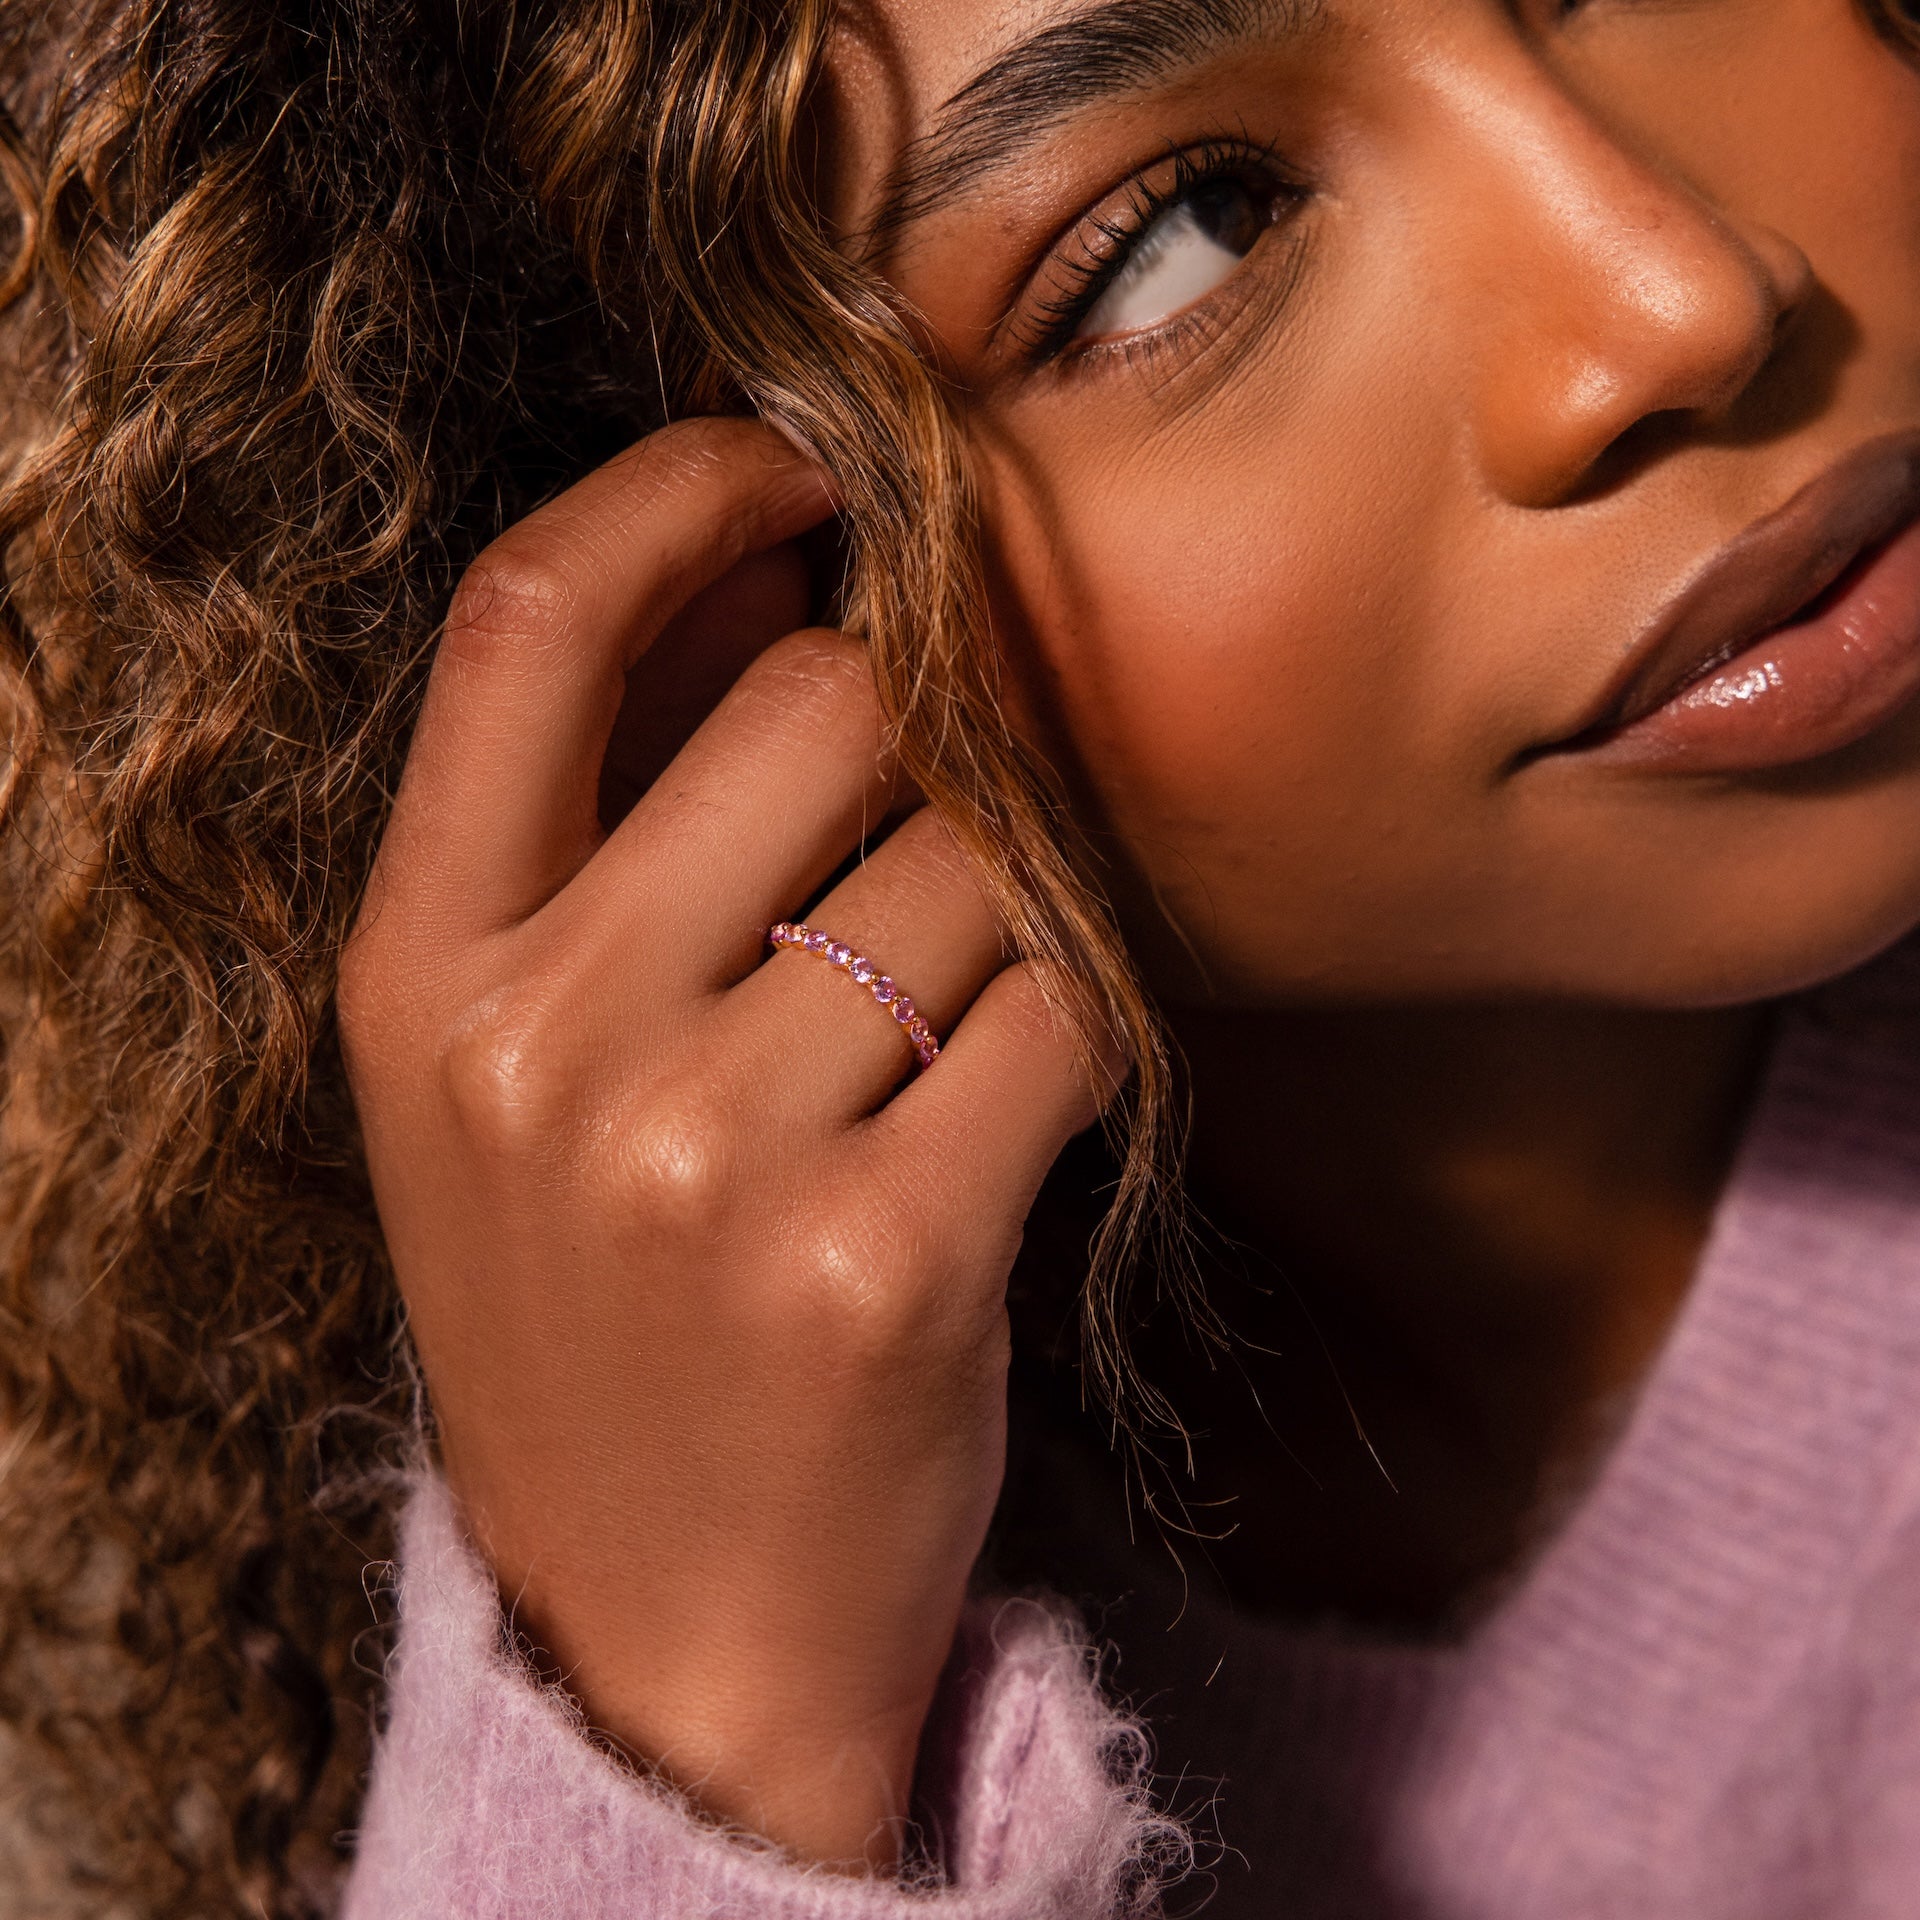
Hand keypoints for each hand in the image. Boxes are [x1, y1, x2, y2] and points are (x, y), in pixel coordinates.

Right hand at [338, 419, 1109, 1868]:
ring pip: (978, 854)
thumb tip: (786, 583)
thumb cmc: (610, 1330)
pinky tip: (1016, 1118)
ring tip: (943, 1041)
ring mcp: (702, 1158)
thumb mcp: (516, 1093)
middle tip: (927, 847)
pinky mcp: (881, 1258)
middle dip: (921, 741)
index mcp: (421, 979)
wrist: (666, 1639)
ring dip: (1011, 910)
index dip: (673, 494)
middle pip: (821, 704)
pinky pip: (1065, 1008)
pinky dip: (1081, 1030)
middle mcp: (538, 1048)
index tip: (789, 472)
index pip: (528, 627)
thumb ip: (608, 848)